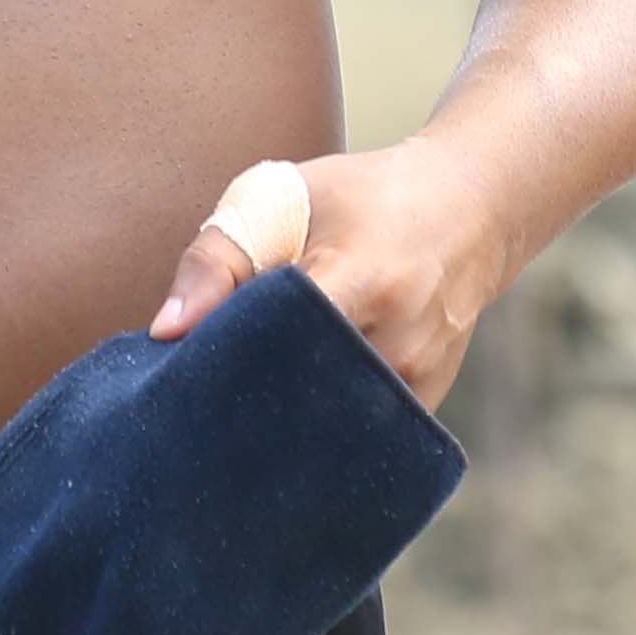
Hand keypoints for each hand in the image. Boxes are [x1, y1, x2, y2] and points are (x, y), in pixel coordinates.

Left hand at [143, 139, 518, 409]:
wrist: (470, 211)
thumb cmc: (363, 197)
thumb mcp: (284, 196)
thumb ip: (217, 257)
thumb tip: (165, 331)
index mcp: (360, 277)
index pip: (279, 343)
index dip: (226, 366)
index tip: (182, 382)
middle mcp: (398, 339)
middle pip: (298, 403)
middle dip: (244, 411)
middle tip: (195, 415)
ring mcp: (419, 379)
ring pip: (328, 430)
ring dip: (282, 425)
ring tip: (240, 417)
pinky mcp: (426, 404)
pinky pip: (359, 437)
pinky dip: (320, 431)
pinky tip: (288, 421)